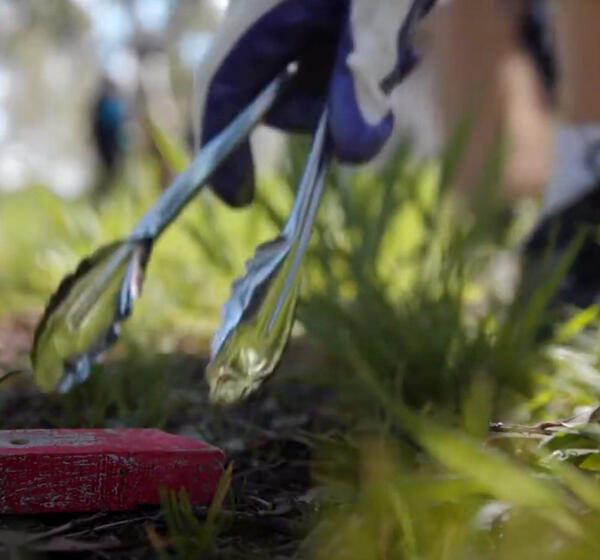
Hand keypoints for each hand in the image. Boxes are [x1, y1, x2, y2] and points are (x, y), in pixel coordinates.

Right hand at [195, 0, 435, 205]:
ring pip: (320, 86)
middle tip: (380, 81)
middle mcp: (270, 20)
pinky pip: (342, 64)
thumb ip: (362, 78)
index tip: (240, 198)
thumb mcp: (376, 12)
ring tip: (402, 35)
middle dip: (330, 110)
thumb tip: (351, 156)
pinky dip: (373, 61)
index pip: (221, 94)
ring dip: (364, 81)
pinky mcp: (326, 19)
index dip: (222, 152)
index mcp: (259, 16)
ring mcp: (298, 20)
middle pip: (283, 101)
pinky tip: (401, 25)